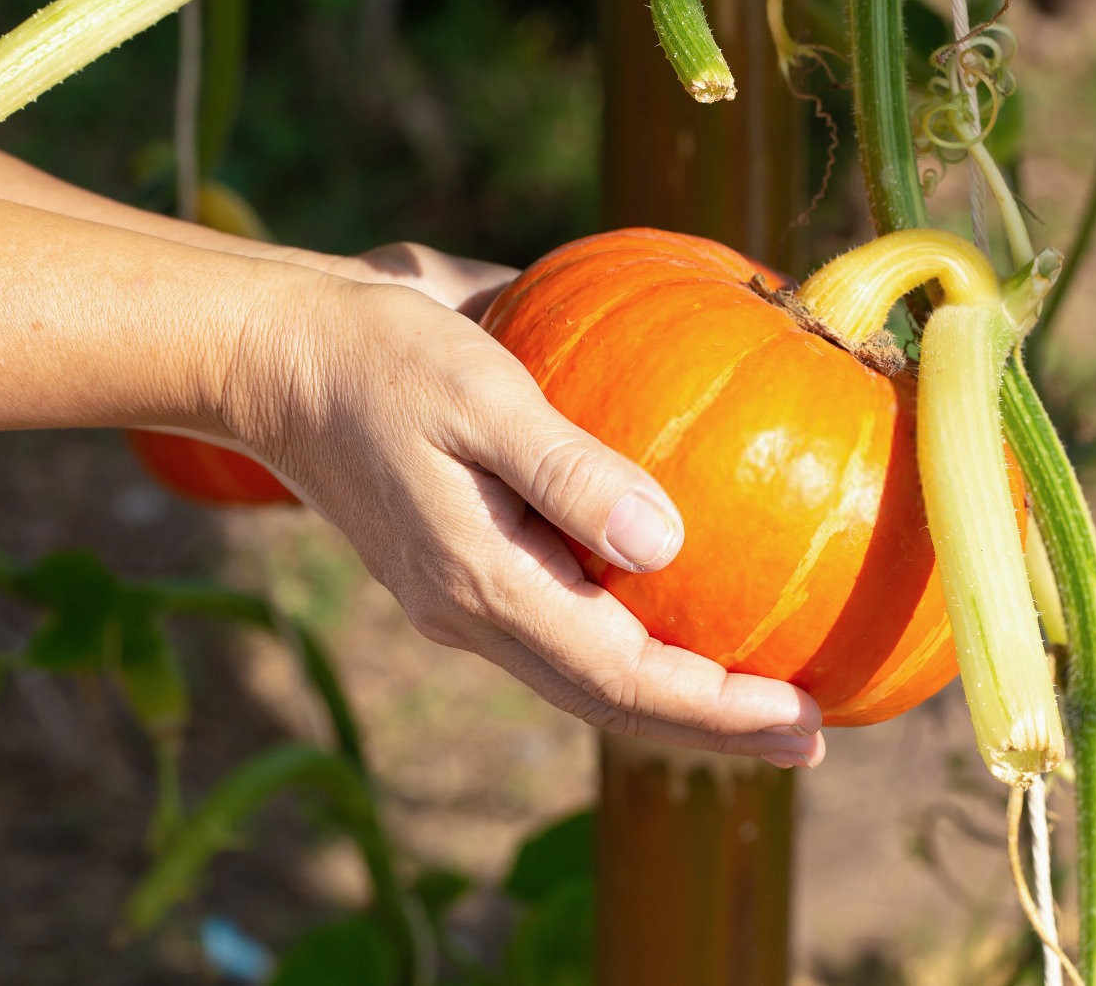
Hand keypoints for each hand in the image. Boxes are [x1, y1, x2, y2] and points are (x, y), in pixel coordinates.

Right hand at [223, 263, 825, 767]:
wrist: (284, 355)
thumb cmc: (383, 359)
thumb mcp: (483, 395)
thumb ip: (571, 473)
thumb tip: (668, 544)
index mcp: (484, 585)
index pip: (622, 680)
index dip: (717, 710)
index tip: (802, 720)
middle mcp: (479, 612)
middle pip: (614, 700)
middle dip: (714, 728)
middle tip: (811, 740)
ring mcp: (470, 597)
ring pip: (592, 674)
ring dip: (680, 696)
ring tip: (768, 701)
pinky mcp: (471, 566)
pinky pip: (570, 626)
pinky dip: (637, 644)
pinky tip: (685, 617)